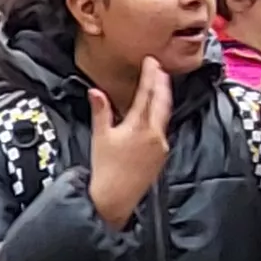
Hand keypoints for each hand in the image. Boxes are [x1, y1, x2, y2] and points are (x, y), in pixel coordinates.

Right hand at [84, 59, 174, 227]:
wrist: (115, 198)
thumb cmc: (105, 168)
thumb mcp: (100, 137)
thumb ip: (101, 111)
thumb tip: (95, 91)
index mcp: (139, 126)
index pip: (147, 94)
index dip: (150, 75)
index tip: (152, 61)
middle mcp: (155, 134)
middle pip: (162, 102)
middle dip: (162, 83)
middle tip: (160, 68)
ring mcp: (161, 145)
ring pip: (165, 115)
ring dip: (163, 98)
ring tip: (161, 84)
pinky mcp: (162, 155)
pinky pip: (164, 129)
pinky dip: (161, 115)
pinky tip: (157, 112)